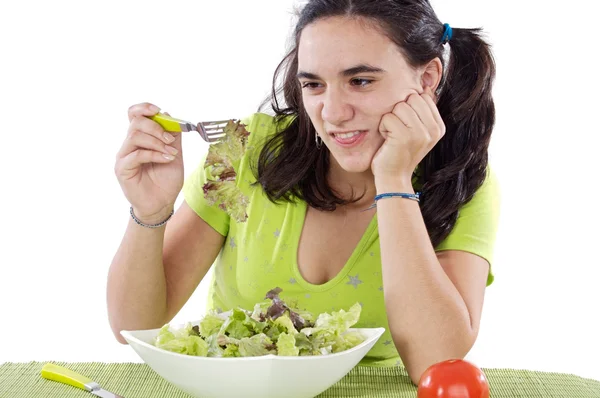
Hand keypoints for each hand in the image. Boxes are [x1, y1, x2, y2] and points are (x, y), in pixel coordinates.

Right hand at [114, 103, 183, 223]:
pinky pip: (136, 155)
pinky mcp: (122, 169)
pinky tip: (167, 159)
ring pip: (135, 136)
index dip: (144, 108)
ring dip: (157, 142)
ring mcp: (124, 157)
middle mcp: (129, 145)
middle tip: (170, 140)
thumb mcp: (175, 155)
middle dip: (156, 127)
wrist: (161, 204)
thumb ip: (172, 137)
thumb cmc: (166, 181)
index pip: (134, 115)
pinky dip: (154, 154)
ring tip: (170, 153)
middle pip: (135, 122)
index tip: (159, 110)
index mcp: (140, 139)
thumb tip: (170, 116)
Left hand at [371, 87, 445, 185]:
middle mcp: (433, 129)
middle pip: (411, 98)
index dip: (409, 107)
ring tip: (393, 136)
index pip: (423, 97)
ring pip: (399, 106)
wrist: (393, 178)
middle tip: (398, 131)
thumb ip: (421, 111)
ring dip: (390, 120)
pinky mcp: (405, 137)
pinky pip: (388, 117)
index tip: (407, 127)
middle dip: (399, 112)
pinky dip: (383, 128)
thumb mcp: (417, 131)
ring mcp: (420, 133)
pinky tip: (388, 141)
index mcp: (439, 127)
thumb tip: (422, 86)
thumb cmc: (400, 152)